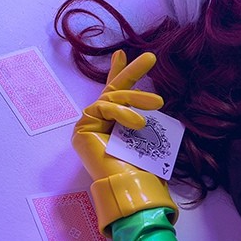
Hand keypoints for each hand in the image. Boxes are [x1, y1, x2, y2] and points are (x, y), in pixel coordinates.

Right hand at [73, 50, 177, 232]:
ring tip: (157, 104)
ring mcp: (90, 124)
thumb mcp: (150, 136)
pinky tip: (137, 122)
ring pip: (113, 98)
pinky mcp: (83, 128)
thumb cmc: (143, 168)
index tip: (121, 54)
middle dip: (131, 71)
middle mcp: (101, 121)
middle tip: (150, 58)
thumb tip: (156, 104)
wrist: (131, 187)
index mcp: (117, 123)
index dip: (119, 72)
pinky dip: (122, 112)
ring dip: (136, 98)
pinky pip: (104, 108)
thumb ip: (145, 118)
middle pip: (114, 90)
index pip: (117, 94)